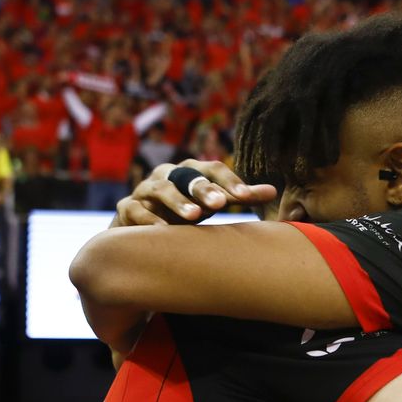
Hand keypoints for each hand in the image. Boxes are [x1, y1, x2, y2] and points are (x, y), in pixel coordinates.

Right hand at [114, 159, 277, 227]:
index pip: (212, 170)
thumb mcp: (210, 204)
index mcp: (190, 172)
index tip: (248, 197)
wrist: (140, 226)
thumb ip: (238, 196)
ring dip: (178, 201)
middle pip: (187, 175)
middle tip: (221, 203)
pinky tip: (163, 231)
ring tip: (194, 216)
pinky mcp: (127, 208)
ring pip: (161, 189)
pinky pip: (137, 210)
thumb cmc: (184, 212)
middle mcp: (168, 175)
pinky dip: (149, 220)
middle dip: (204, 188)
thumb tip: (274, 190)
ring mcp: (145, 190)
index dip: (230, 181)